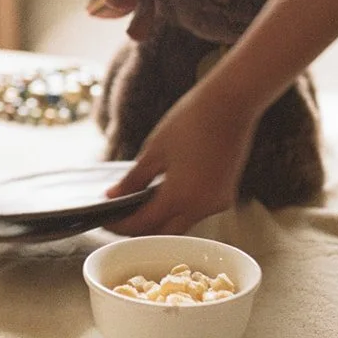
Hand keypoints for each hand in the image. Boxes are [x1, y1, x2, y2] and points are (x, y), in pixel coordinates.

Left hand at [102, 80, 261, 236]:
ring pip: (181, 226)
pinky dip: (179, 210)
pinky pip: (197, 213)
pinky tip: (165, 196)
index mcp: (180, 196)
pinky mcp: (225, 197)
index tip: (105, 220)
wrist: (231, 103)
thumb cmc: (192, 120)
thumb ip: (133, 180)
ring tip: (138, 205)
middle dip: (138, 230)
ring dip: (159, 222)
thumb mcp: (154, 150)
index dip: (119, 226)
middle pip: (162, 234)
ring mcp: (216, 204)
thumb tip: (113, 197)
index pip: (142, 225)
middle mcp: (201, 207)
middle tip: (119, 218)